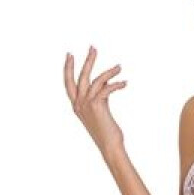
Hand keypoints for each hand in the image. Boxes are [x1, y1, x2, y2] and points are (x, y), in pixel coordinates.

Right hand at [64, 44, 126, 158]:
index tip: (70, 55)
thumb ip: (99, 96)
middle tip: (93, 47)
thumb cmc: (108, 132)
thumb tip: (105, 81)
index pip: (68, 83)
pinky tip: (125, 83)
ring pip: (95, 80)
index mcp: (76, 106)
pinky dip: (117, 84)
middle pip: (80, 77)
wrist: (110, 147)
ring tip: (119, 67)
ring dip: (109, 72)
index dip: (68, 69)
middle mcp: (78, 104)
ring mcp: (86, 105)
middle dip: (87, 61)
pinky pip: (106, 88)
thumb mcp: (101, 110)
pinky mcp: (96, 106)